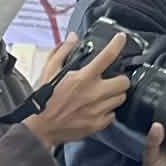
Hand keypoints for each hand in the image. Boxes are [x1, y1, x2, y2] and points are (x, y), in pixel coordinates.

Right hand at [29, 32, 129, 149]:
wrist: (41, 127)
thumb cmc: (44, 100)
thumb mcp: (49, 71)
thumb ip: (62, 51)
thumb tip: (72, 38)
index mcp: (83, 78)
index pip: (107, 56)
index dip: (117, 44)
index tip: (121, 39)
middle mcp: (94, 93)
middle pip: (124, 82)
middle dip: (120, 78)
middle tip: (112, 78)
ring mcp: (97, 110)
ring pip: (121, 98)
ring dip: (115, 94)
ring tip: (104, 94)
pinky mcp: (97, 124)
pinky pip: (112, 114)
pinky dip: (108, 110)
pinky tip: (98, 108)